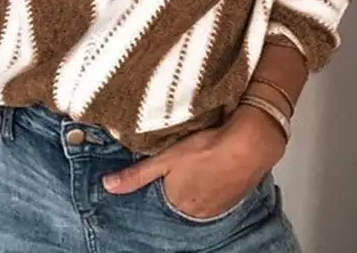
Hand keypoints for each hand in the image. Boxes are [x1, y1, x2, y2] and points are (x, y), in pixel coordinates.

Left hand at [103, 105, 286, 219]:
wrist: (249, 145)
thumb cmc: (206, 149)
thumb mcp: (165, 158)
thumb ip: (137, 174)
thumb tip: (107, 186)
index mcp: (177, 204)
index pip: (161, 197)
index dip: (161, 180)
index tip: (165, 166)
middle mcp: (196, 212)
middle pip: (181, 198)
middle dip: (179, 183)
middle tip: (183, 162)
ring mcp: (218, 207)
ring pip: (200, 195)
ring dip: (198, 182)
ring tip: (199, 161)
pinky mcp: (235, 197)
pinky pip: (218, 193)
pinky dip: (215, 181)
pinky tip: (216, 164)